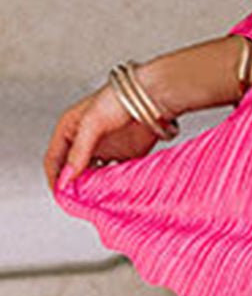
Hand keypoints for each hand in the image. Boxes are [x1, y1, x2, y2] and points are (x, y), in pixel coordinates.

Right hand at [44, 83, 158, 194]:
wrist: (155, 95)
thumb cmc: (121, 97)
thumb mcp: (92, 122)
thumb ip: (79, 151)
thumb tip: (66, 177)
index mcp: (70, 129)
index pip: (54, 160)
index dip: (55, 177)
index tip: (61, 194)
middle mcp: (85, 141)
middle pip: (72, 171)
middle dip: (73, 186)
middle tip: (78, 200)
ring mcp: (105, 149)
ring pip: (92, 176)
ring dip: (91, 188)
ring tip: (94, 198)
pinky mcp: (124, 156)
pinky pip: (112, 176)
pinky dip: (110, 185)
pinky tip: (112, 191)